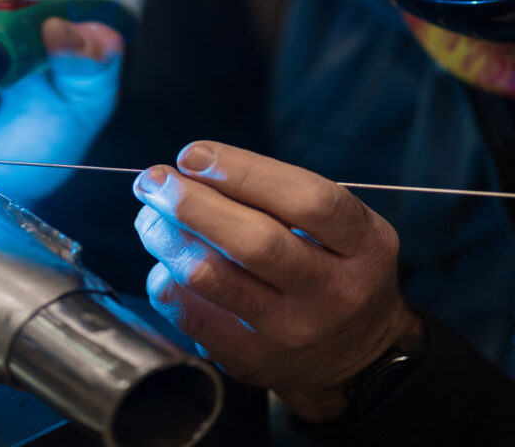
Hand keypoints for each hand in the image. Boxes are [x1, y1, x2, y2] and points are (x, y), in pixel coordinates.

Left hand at [132, 141, 424, 421]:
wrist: (353, 360)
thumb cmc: (333, 269)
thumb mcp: (342, 228)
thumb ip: (280, 195)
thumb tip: (191, 168)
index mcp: (364, 246)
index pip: (308, 201)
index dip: (243, 171)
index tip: (193, 154)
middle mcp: (332, 292)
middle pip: (253, 241)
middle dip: (189, 202)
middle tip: (153, 180)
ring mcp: (291, 332)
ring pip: (210, 277)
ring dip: (165, 237)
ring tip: (151, 217)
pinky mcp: (251, 360)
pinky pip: (191, 315)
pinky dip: (166, 281)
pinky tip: (164, 264)